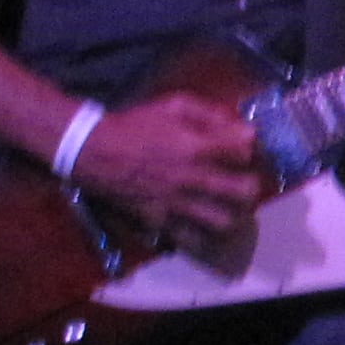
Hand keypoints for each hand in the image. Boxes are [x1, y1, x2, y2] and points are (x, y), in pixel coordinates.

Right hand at [71, 90, 265, 246]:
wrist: (93, 151)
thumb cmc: (135, 125)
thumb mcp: (174, 105)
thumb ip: (212, 114)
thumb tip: (243, 129)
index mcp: (196, 146)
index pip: (245, 152)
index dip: (249, 150)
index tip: (241, 149)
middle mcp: (191, 178)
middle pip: (244, 192)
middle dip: (251, 186)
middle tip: (245, 182)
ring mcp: (177, 204)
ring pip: (225, 221)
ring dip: (234, 214)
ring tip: (229, 206)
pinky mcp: (160, 221)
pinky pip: (193, 239)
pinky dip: (205, 234)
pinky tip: (204, 222)